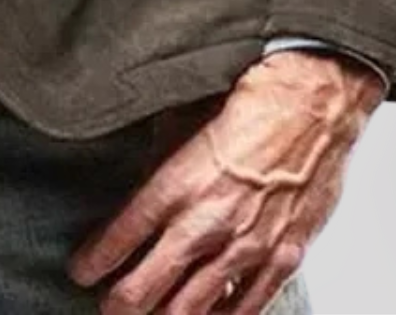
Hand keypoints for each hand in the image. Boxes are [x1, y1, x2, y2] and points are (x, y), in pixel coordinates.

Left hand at [66, 47, 386, 314]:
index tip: (82, 269)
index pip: (118, 239)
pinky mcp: (281, 258)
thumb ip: (158, 160)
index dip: (92, 262)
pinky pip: (243, 310)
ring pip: (189, 311)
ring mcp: (245, 247)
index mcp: (176, 184)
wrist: (314, 104)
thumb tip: (137, 182)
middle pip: (144, 290)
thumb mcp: (184, 121)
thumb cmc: (251, 102)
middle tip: (108, 304)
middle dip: (118, 304)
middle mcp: (206, 223)